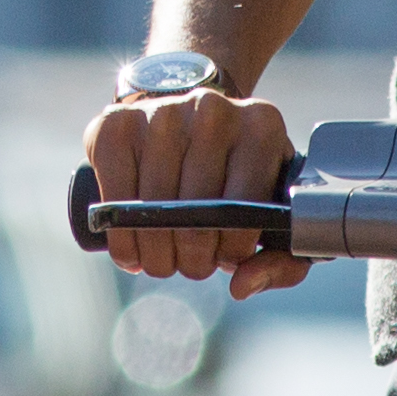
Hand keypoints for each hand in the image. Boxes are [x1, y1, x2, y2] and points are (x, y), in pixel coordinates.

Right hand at [82, 80, 305, 294]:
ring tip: (162, 261)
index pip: (244, 209)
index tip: (224, 258)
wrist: (189, 120)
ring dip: (155, 254)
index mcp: (260, 128)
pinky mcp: (116, 122)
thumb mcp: (273, 207)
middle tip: (191, 266)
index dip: (231, 250)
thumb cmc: (237, 173)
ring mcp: (161, 113)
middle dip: (192, 259)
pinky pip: (114, 197)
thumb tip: (241, 284)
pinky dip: (121, 237)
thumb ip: (282, 259)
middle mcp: (212, 111)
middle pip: (194, 215)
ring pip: (152, 211)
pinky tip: (131, 249)